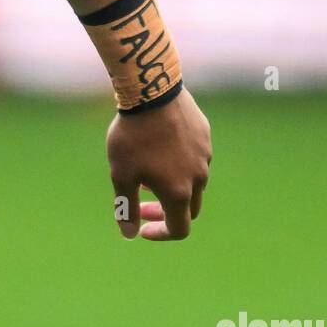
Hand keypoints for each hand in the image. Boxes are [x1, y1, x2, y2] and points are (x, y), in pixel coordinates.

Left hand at [107, 86, 211, 239]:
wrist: (150, 91)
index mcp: (179, 193)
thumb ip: (127, 207)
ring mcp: (204, 155)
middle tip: (141, 201)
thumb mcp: (121, 174)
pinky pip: (195, 155)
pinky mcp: (204, 134)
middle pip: (189, 208)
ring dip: (173, 184)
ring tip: (146, 169)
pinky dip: (179, 161)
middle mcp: (198, 177)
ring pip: (193, 180)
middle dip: (165, 210)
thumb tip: (129, 234)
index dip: (161, 233)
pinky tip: (159, 145)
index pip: (179, 229)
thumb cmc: (132, 136)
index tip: (142, 227)